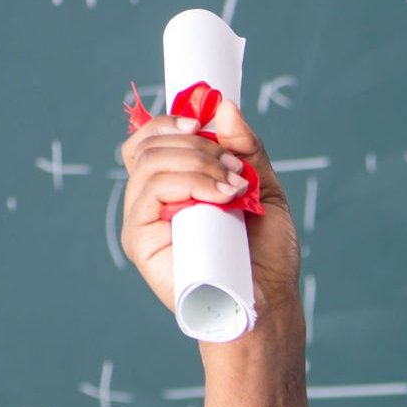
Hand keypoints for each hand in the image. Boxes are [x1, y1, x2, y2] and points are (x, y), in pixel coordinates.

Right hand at [117, 96, 301, 333]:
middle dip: (198, 145)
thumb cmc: (264, 252)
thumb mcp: (263, 188)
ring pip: (150, 164)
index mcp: (177, 183)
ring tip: (236, 188)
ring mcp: (144, 219)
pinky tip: (221, 198)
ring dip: (199, 164)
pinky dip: (187, 184)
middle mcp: (153, 198)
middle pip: (150, 145)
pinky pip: (149, 194)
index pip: (152, 138)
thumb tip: (224, 107)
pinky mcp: (139, 241)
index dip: (170, 121)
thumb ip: (246, 149)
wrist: (267, 298)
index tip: (202, 120)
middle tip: (237, 169)